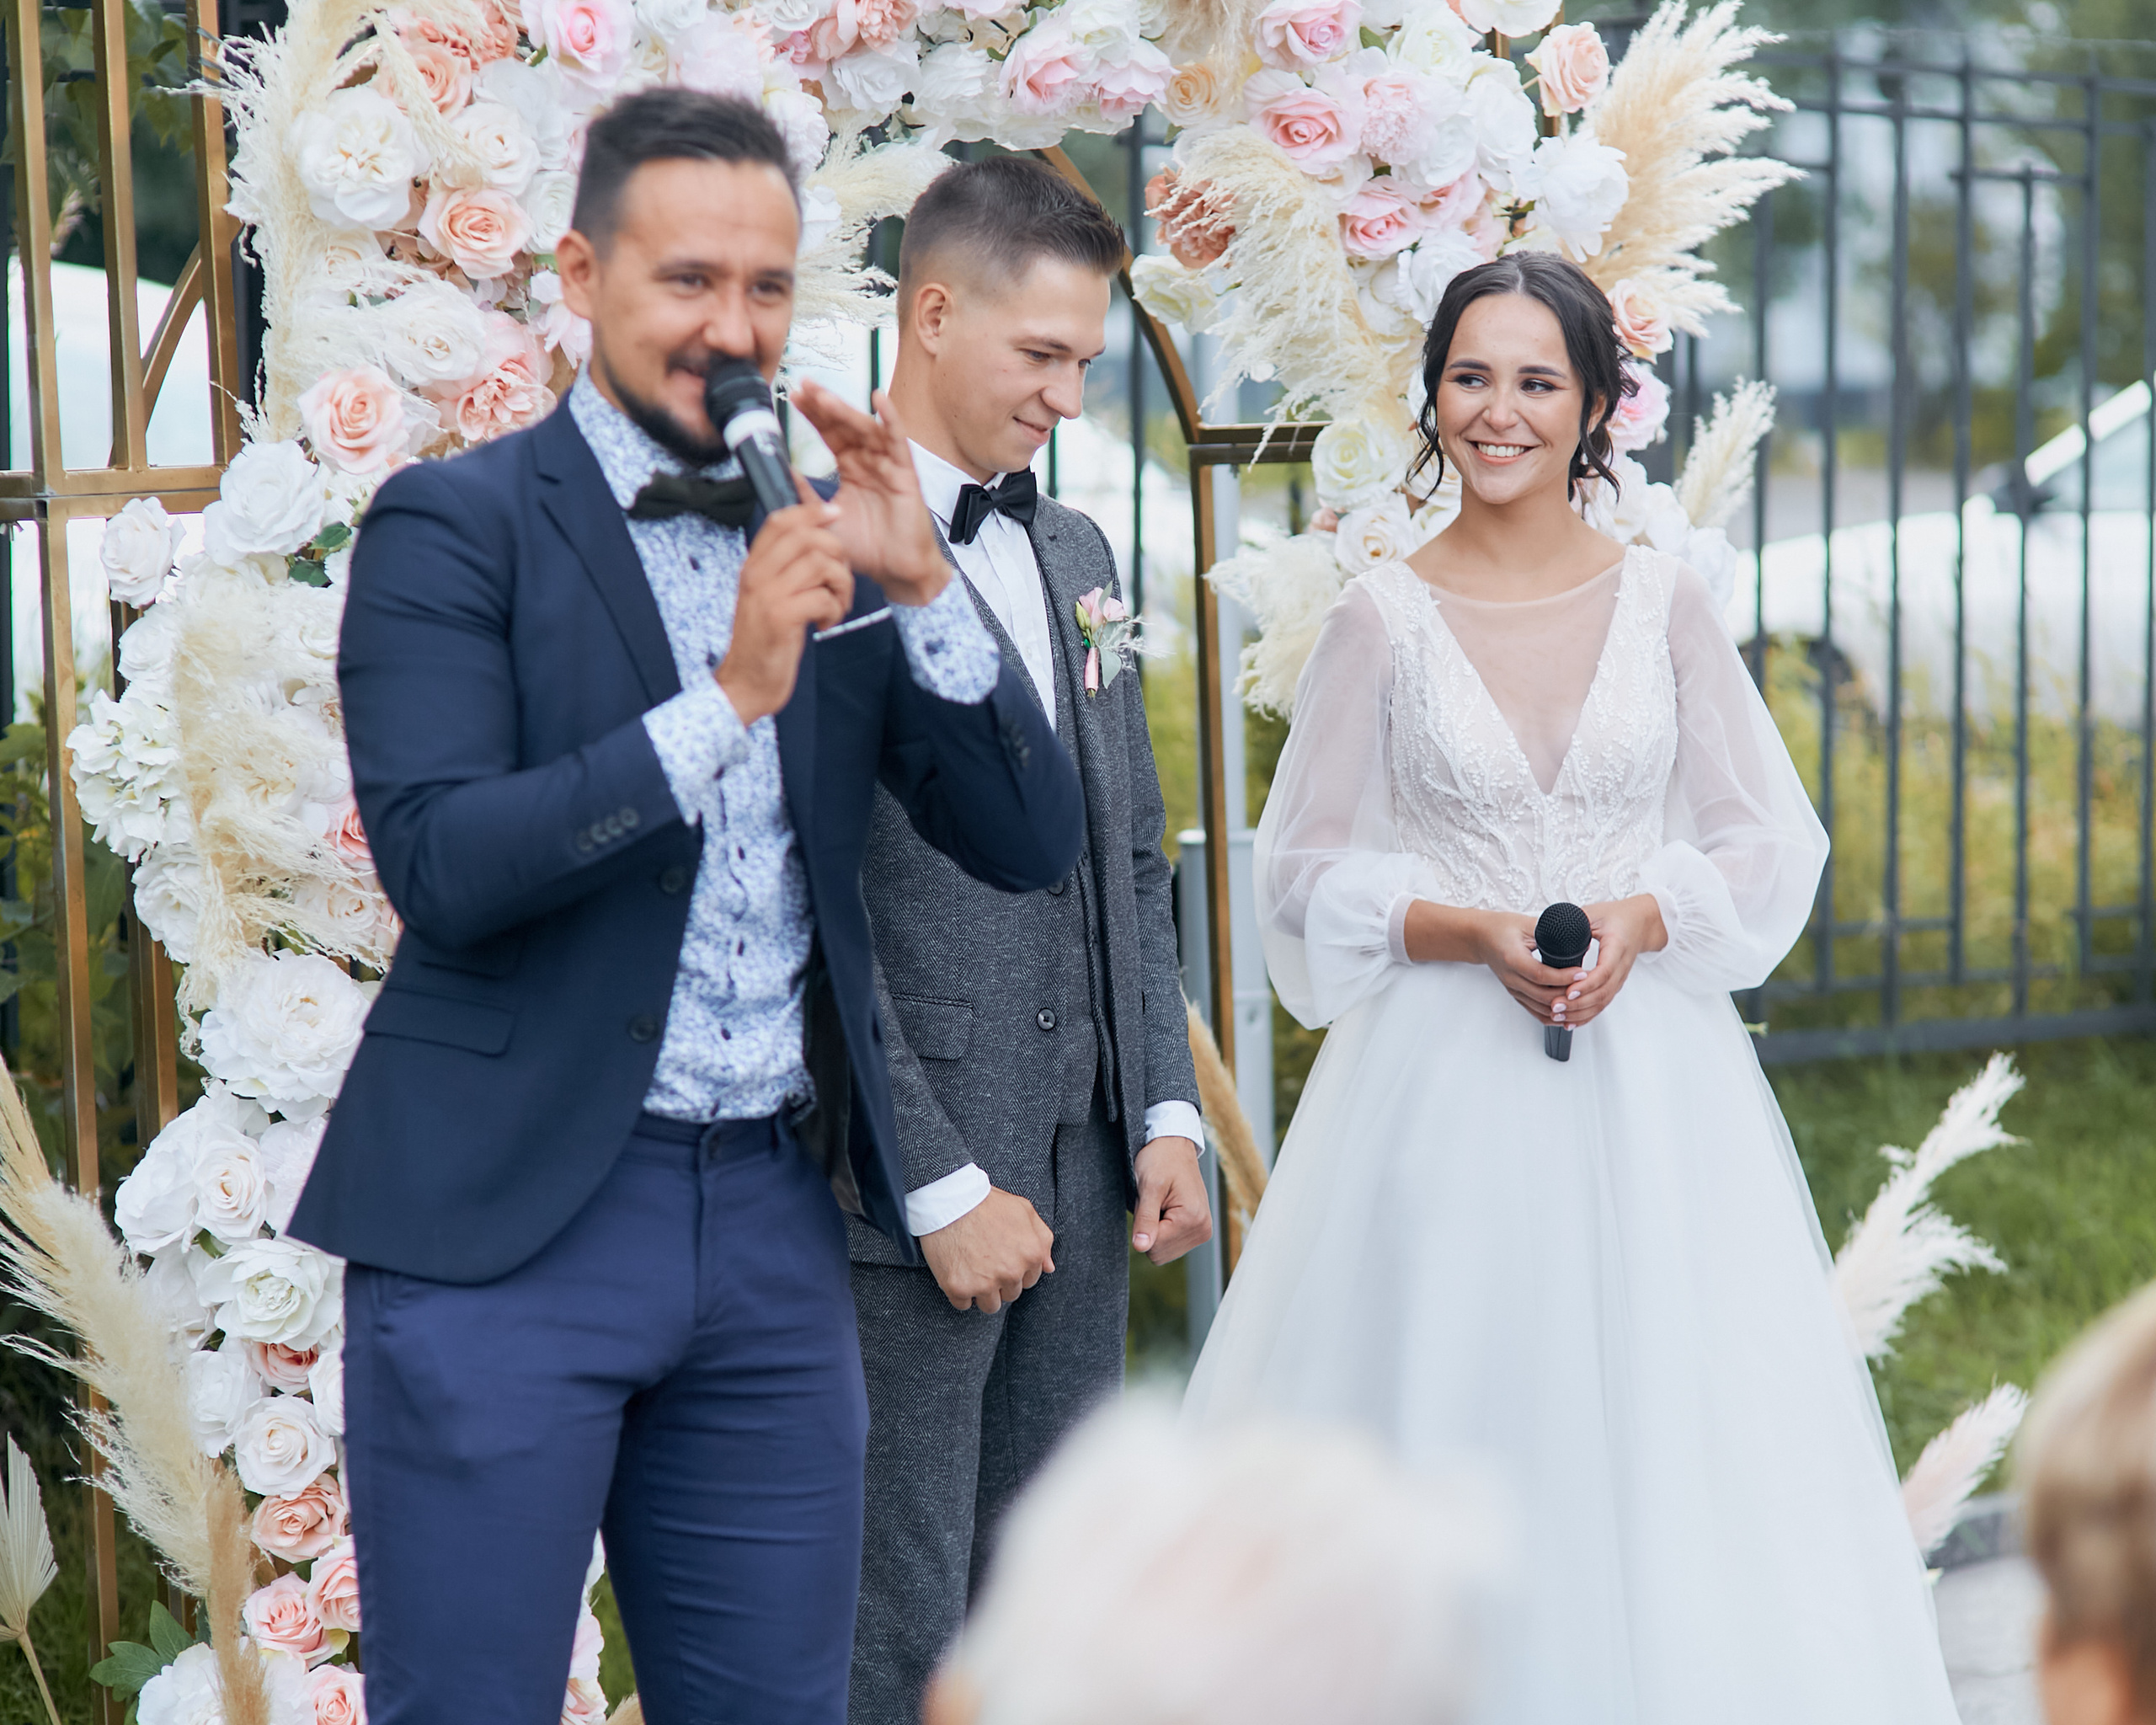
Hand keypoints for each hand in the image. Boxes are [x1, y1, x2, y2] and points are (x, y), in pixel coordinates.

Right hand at [713, 478, 852, 724]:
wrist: (746, 683)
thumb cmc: (765, 641)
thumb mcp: (768, 597)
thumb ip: (785, 569)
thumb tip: (817, 540)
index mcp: (753, 566)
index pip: (780, 521)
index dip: (812, 510)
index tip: (836, 514)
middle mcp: (756, 575)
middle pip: (806, 537)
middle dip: (836, 554)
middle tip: (839, 581)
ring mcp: (767, 596)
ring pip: (820, 565)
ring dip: (841, 586)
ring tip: (836, 606)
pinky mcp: (781, 619)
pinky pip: (823, 598)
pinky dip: (834, 611)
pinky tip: (825, 625)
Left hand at [789, 379, 948, 606]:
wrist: (896, 571)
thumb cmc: (867, 548)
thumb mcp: (825, 519)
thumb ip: (806, 496)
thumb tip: (784, 473)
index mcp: (850, 469)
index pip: (829, 434)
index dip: (813, 415)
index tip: (793, 398)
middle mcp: (869, 462)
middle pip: (845, 425)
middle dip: (824, 405)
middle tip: (802, 386)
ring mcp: (888, 465)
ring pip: (865, 428)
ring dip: (845, 409)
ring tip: (823, 395)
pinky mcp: (906, 474)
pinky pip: (898, 441)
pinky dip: (890, 418)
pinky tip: (879, 399)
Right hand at [920, 1187, 1054, 1314]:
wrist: (949, 1200)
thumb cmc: (986, 1203)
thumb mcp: (1023, 1211)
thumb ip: (1042, 1239)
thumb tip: (1049, 1267)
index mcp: (1031, 1255)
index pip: (1029, 1281)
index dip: (1014, 1269)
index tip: (1001, 1257)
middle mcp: (1011, 1272)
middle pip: (1010, 1294)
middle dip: (999, 1281)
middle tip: (984, 1260)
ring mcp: (985, 1282)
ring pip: (990, 1305)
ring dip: (981, 1292)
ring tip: (971, 1268)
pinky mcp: (959, 1287)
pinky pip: (963, 1305)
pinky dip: (959, 1292)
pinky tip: (957, 1272)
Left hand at [1131, 1135, 1211, 1264]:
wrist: (1174, 1145)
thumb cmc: (1161, 1160)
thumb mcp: (1148, 1187)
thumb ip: (1145, 1219)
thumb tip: (1141, 1247)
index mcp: (1193, 1219)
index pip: (1154, 1248)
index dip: (1143, 1228)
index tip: (1150, 1203)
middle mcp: (1202, 1229)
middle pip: (1159, 1254)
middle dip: (1149, 1230)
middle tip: (1154, 1203)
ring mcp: (1202, 1230)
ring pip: (1164, 1251)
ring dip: (1155, 1230)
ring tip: (1161, 1204)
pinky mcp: (1198, 1229)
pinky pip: (1171, 1244)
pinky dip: (1163, 1229)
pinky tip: (1167, 1209)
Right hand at [1471, 909, 1577, 1024]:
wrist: (1481, 938)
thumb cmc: (1501, 928)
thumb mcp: (1526, 924)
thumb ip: (1549, 931)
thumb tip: (1575, 934)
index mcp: (1512, 958)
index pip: (1540, 974)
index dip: (1563, 976)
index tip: (1582, 972)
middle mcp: (1511, 977)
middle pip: (1542, 996)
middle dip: (1568, 994)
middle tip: (1587, 987)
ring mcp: (1513, 988)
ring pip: (1540, 1007)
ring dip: (1562, 1008)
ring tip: (1581, 1001)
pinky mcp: (1516, 994)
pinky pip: (1535, 1011)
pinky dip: (1552, 1015)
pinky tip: (1566, 1013)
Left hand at [1553, 894, 1666, 1030]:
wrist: (1640, 923)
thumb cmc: (1617, 916)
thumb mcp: (1595, 913)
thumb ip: (1576, 920)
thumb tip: (1552, 927)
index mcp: (1617, 947)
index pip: (1604, 972)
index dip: (1586, 984)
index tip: (1568, 990)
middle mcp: (1620, 966)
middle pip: (1602, 993)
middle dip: (1578, 1003)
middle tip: (1555, 1005)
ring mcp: (1619, 978)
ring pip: (1602, 1002)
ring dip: (1579, 1012)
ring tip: (1557, 1015)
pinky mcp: (1614, 984)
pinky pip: (1601, 1004)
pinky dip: (1586, 1015)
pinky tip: (1570, 1022)